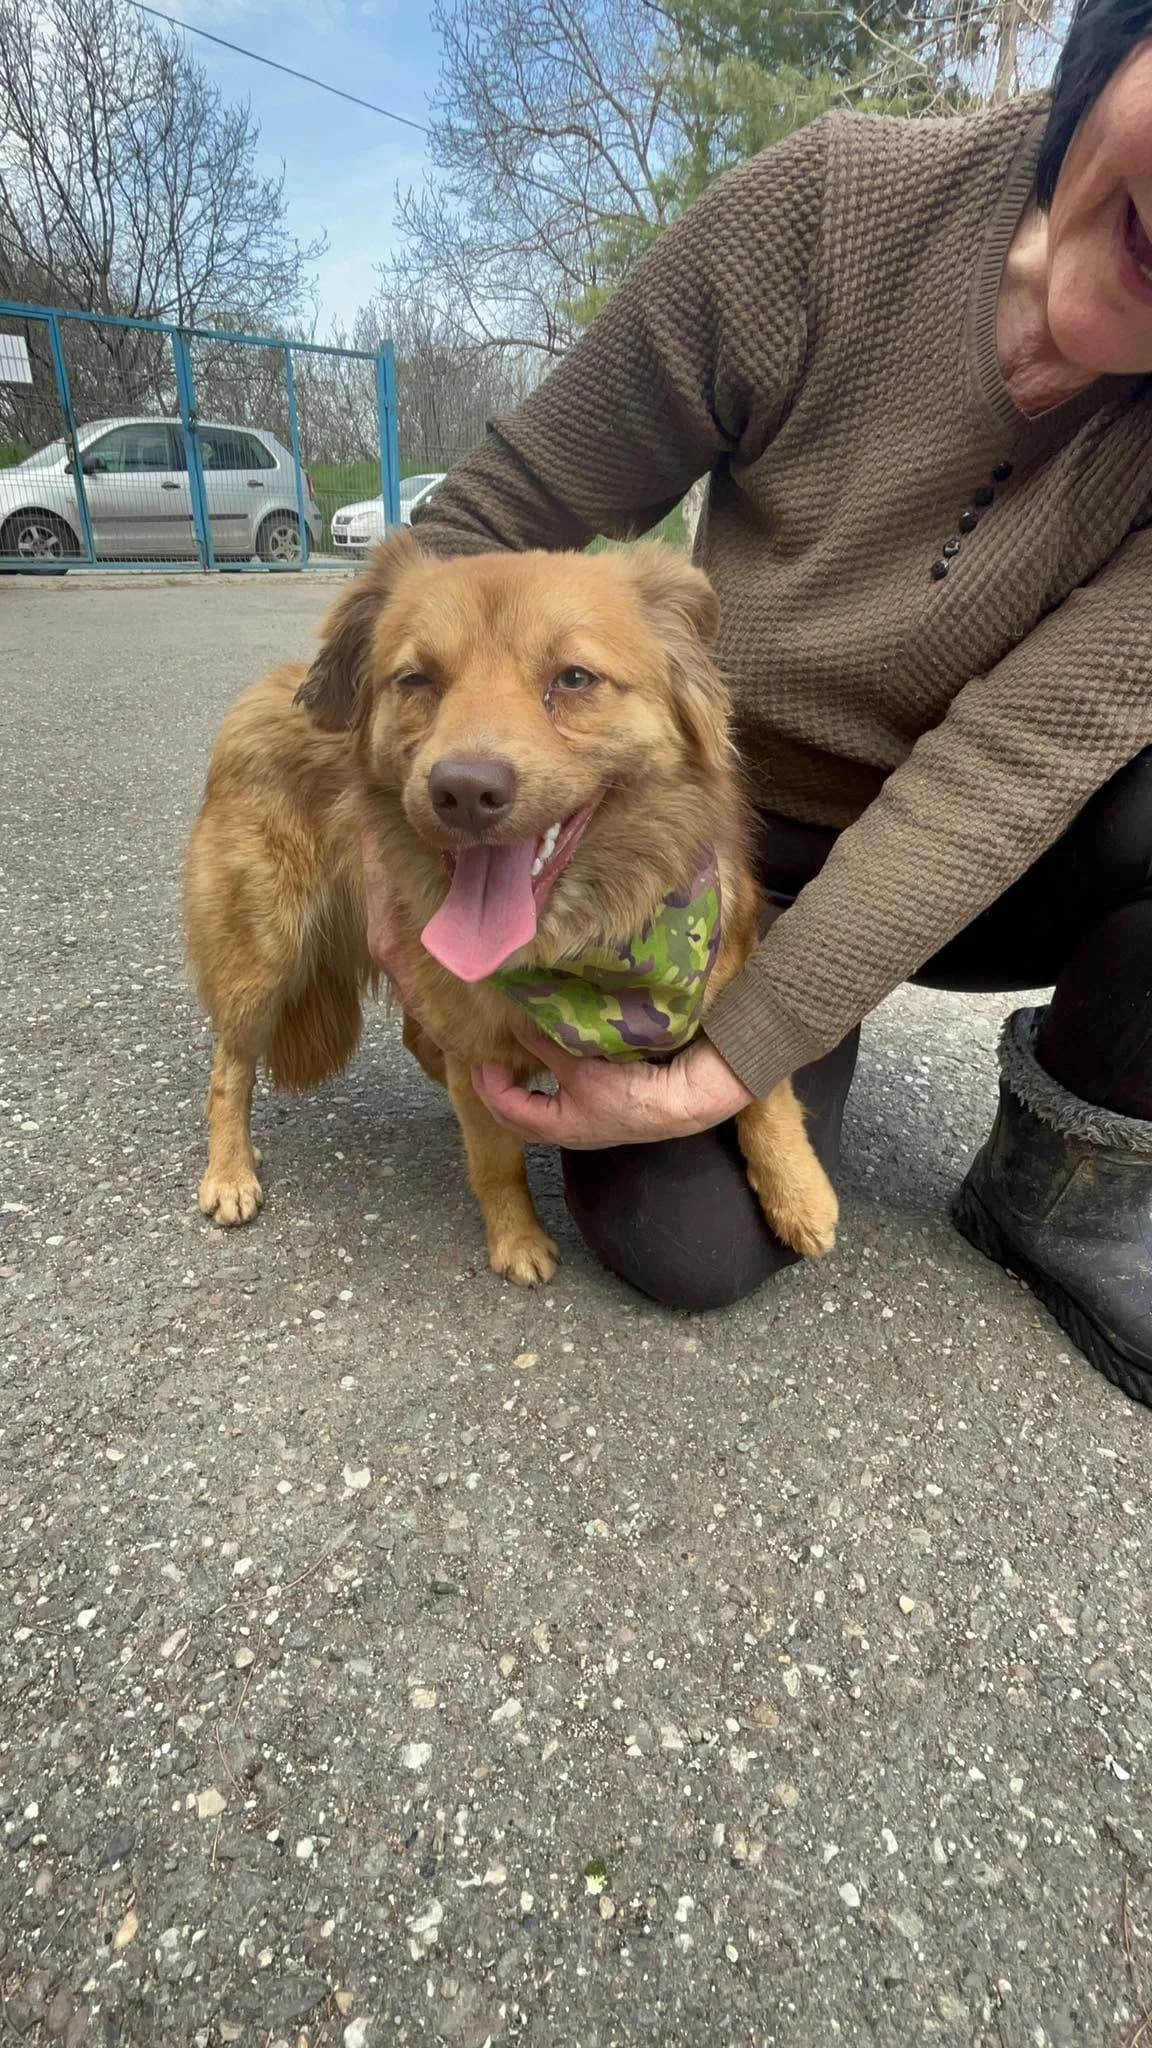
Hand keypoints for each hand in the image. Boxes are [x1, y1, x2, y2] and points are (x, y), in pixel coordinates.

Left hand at [472, 1030, 753, 1149]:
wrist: (678, 1102)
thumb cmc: (629, 1091)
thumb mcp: (579, 1067)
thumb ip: (544, 1048)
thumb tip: (517, 1029)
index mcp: (554, 1127)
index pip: (505, 1110)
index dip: (488, 1084)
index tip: (482, 1058)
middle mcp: (565, 1133)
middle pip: (516, 1119)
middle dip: (497, 1093)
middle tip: (487, 1065)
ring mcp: (583, 1126)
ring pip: (537, 1114)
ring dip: (520, 1093)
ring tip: (511, 1067)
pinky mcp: (600, 1114)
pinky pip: (557, 1106)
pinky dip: (543, 1090)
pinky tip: (548, 1070)